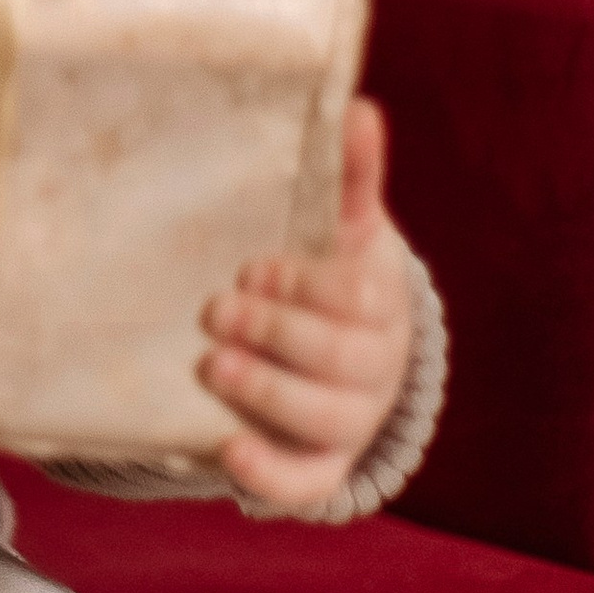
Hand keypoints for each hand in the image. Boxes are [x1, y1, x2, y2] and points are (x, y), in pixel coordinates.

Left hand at [198, 99, 411, 510]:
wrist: (339, 359)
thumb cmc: (330, 278)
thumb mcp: (341, 229)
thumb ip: (349, 177)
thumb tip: (358, 108)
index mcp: (382, 301)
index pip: (357, 298)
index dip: (305, 286)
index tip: (250, 268)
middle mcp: (375, 366)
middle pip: (339, 359)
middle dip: (276, 334)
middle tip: (215, 311)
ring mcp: (351, 421)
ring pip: (322, 419)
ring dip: (267, 393)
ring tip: (211, 365)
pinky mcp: (320, 466)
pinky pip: (306, 484)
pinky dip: (270, 475)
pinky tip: (227, 451)